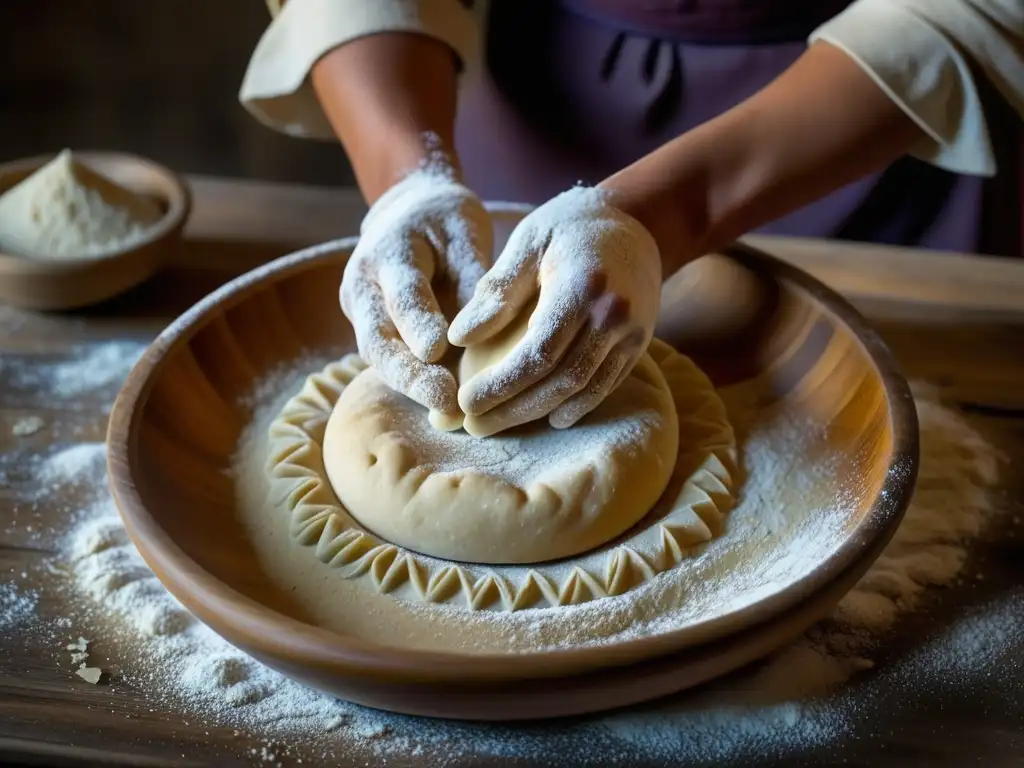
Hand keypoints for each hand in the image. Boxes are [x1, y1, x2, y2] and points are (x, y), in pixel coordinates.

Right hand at [341, 169, 491, 414]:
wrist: (408, 211)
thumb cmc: (445, 221)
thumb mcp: (464, 232)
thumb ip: (472, 276)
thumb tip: (486, 327)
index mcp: (388, 252)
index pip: (403, 293)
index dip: (418, 323)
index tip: (437, 350)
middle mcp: (362, 285)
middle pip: (378, 337)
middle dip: (409, 373)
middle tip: (444, 399)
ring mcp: (359, 311)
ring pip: (377, 357)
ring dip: (410, 386)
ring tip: (448, 411)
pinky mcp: (369, 330)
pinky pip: (387, 360)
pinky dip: (412, 383)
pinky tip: (444, 405)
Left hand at [448, 186, 661, 434]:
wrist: (638, 221)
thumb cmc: (569, 226)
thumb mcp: (528, 242)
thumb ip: (497, 291)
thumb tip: (459, 338)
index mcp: (581, 287)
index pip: (537, 352)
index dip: (501, 384)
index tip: (465, 402)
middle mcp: (612, 315)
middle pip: (559, 379)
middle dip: (513, 408)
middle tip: (474, 426)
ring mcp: (631, 333)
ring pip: (582, 388)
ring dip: (539, 412)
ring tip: (499, 424)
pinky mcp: (638, 344)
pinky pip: (605, 385)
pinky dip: (577, 406)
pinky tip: (548, 417)